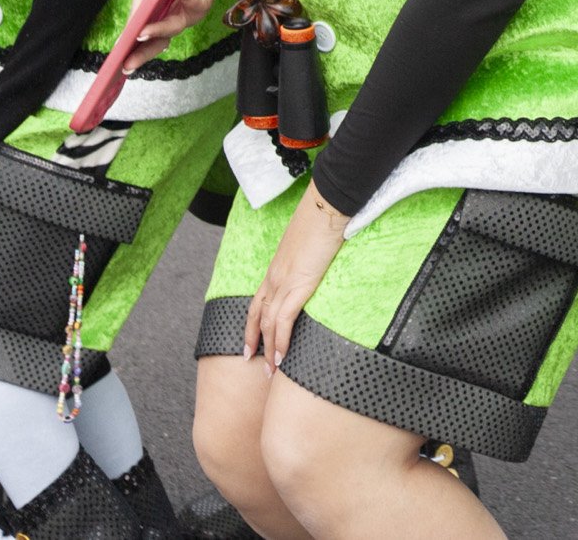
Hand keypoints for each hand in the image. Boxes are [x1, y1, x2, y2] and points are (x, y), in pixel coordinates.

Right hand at [123, 0, 238, 70]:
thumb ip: (140, 3)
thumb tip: (130, 29)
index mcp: (158, 13)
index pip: (145, 36)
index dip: (133, 49)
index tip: (119, 61)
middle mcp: (174, 16)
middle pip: (159, 41)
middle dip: (143, 52)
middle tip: (128, 62)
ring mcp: (189, 11)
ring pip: (174, 27)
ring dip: (157, 29)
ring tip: (142, 32)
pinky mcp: (204, 0)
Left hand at [245, 178, 349, 365]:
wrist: (326, 208)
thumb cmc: (323, 220)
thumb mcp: (310, 244)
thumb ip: (308, 259)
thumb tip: (316, 266)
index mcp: (277, 267)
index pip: (259, 300)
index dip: (252, 322)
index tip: (251, 340)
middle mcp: (275, 276)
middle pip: (257, 314)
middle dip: (253, 340)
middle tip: (253, 361)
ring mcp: (284, 281)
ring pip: (268, 322)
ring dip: (268, 348)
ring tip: (271, 369)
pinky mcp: (298, 285)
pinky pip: (283, 320)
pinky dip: (280, 341)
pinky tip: (282, 356)